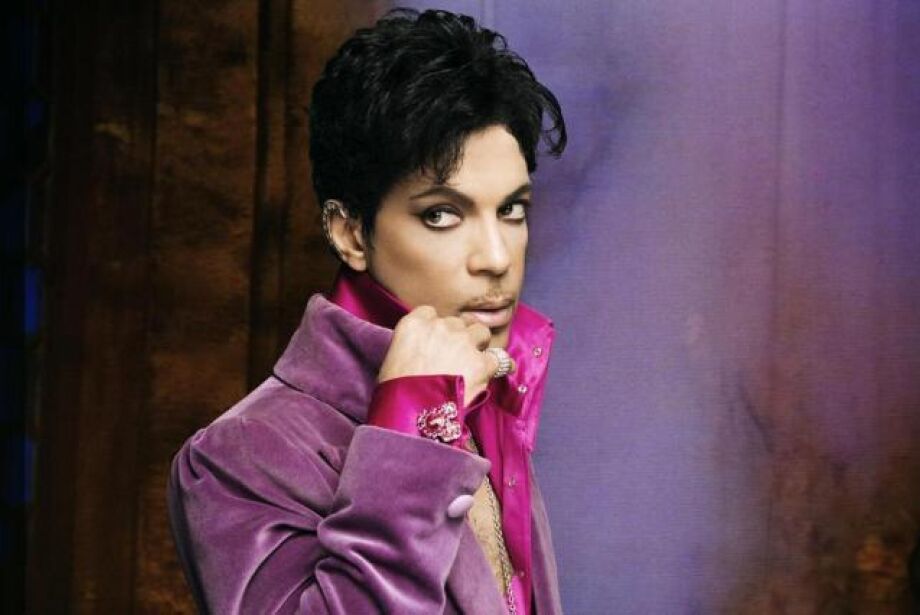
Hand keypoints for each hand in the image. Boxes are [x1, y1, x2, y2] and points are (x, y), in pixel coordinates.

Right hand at [378, 306, 514, 405]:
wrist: (411, 413)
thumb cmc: (396, 392)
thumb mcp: (394, 359)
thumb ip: (413, 345)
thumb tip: (427, 351)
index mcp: (414, 324)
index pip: (431, 313)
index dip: (436, 328)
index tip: (437, 340)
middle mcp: (440, 327)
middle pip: (457, 323)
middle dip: (457, 337)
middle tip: (453, 357)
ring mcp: (463, 343)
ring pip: (480, 332)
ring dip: (478, 345)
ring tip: (473, 364)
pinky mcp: (481, 363)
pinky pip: (499, 358)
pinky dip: (499, 366)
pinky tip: (498, 371)